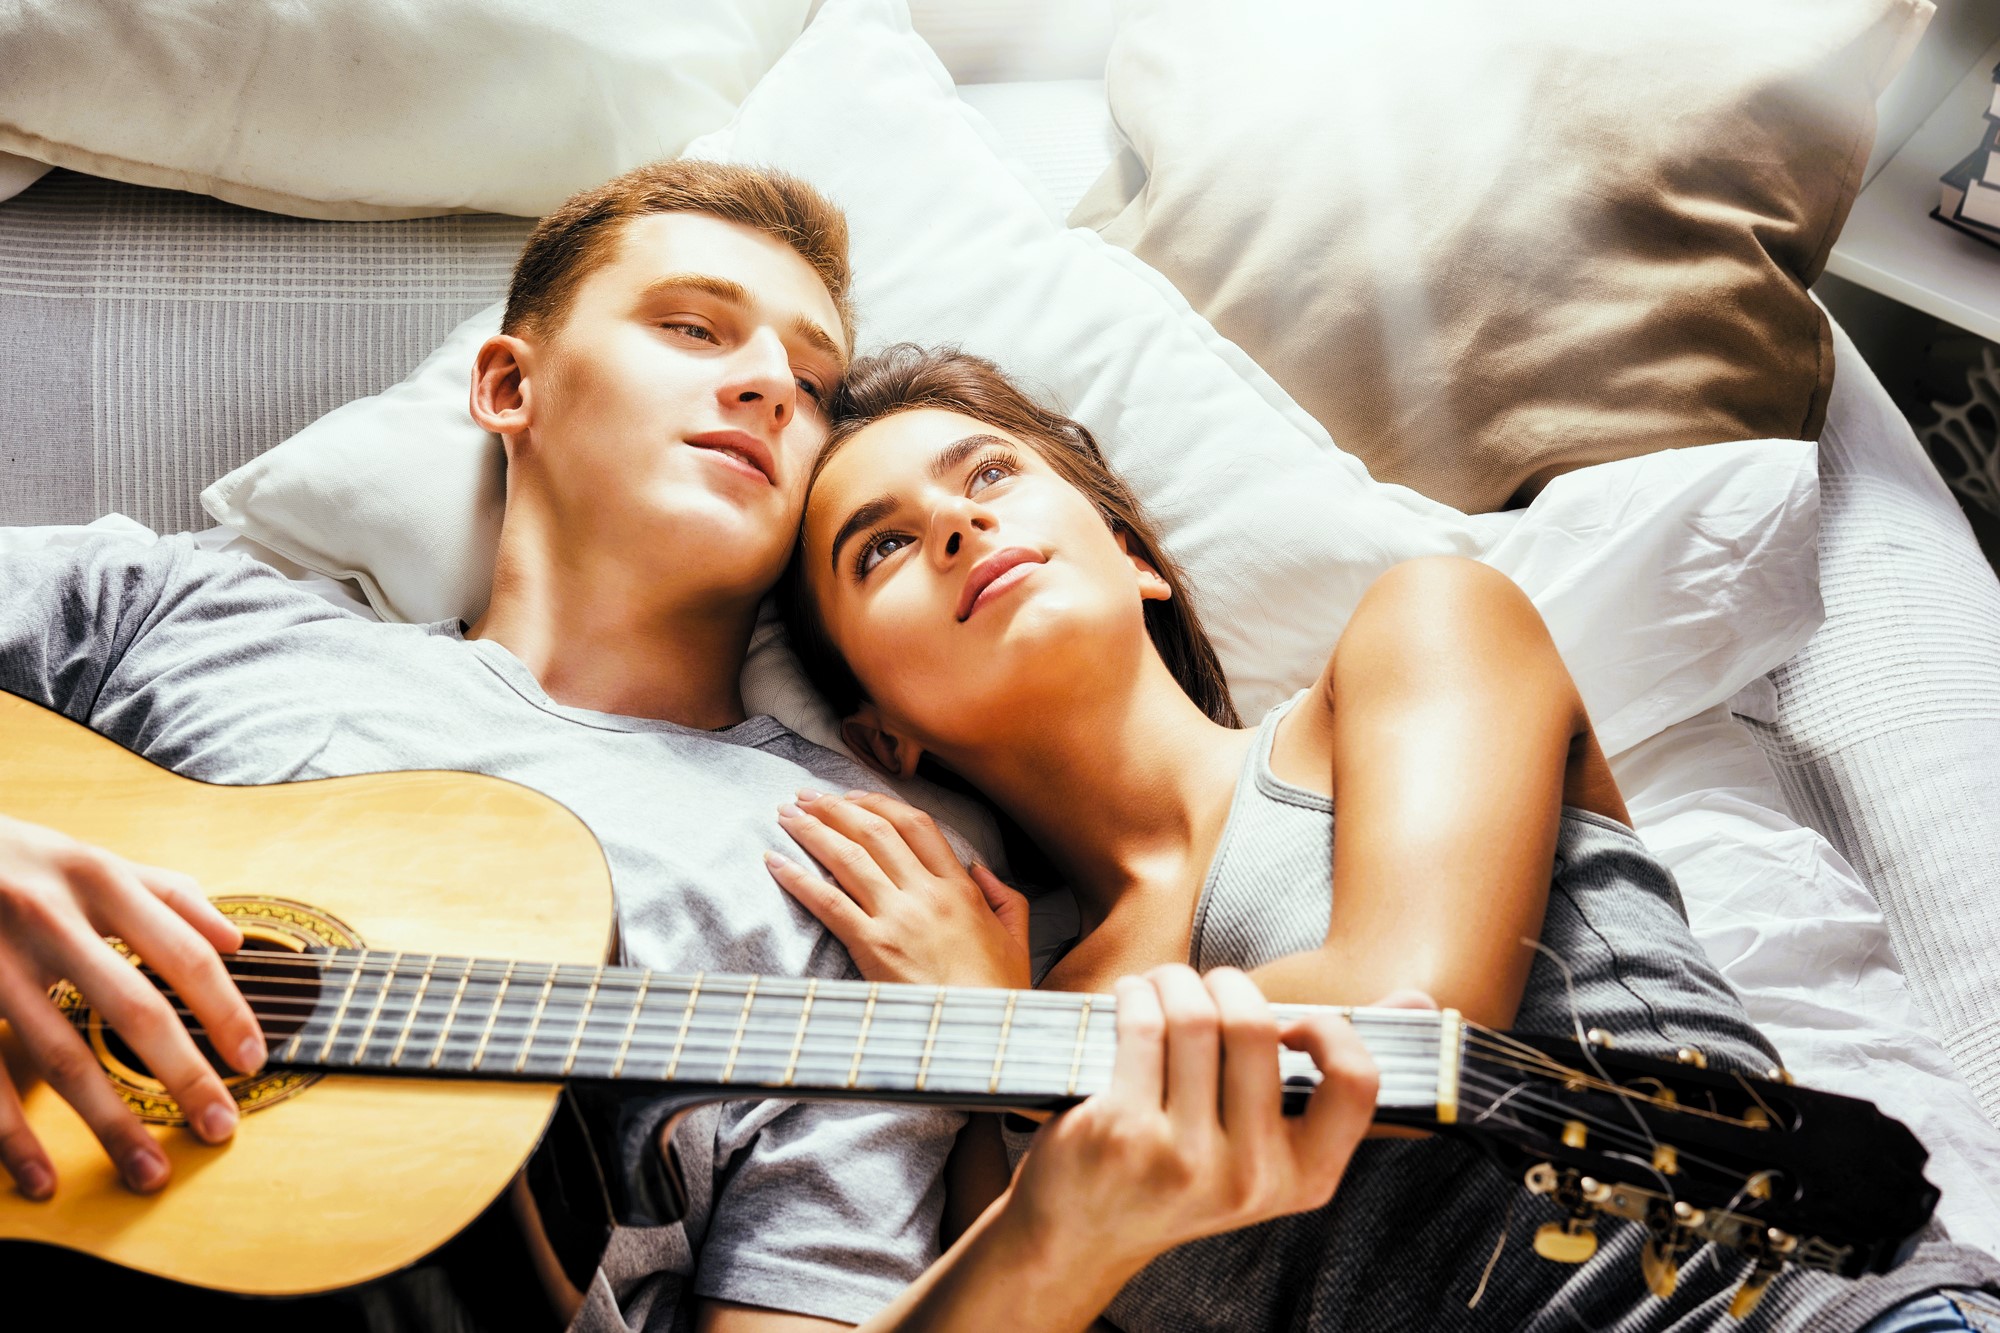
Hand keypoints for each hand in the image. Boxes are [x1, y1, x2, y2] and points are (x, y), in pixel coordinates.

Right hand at [0, 814, 264, 1197]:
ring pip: (59, 1055)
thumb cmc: (20, 861)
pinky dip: (12, 1135)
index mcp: (99, 880)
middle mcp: (49, 917)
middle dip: (184, 1075)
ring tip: (148, 1172)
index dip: (226, 1011)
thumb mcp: (93, 859)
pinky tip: (42, 1177)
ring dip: (109, 1122)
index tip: (254, 1061)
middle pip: (133, 1010)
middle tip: (221, 1128)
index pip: (183, 954)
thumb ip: (168, 894)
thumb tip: (235, 939)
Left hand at [767, 789, 1030, 989]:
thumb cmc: (998, 995)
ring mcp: (898, 919)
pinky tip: (776, 863)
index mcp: (961, 889)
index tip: (853, 797)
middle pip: (875, 832)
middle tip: (806, 796)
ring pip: (849, 858)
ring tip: (787, 815)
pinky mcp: (873, 947)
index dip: (880, 804)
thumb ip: (1005, 897)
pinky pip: (829, 902)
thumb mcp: (1017, 938)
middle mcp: (927, 894)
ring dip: (813, 830)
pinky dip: (799, 878)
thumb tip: (981, 868)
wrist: (977, 1038)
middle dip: (836, 808)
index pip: (917, 826)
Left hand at [997, 966, 1377, 1276]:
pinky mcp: (1122, 1131)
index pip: (1356, 1084)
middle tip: (1206, 988)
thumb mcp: (1267, 1144)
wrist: (1083, 1233)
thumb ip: (1335, 1074)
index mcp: (1303, 1178)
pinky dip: (1136, 993)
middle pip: (1255, 1028)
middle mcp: (1249, 1176)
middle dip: (1227, 985)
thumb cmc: (1183, 1171)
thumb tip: (1420, 1001)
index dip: (1331, 1029)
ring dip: (1174, 980)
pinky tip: (1131, 999)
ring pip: (1195, 1016)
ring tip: (1162, 987)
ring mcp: (1182, 1156)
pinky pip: (1143, 1025)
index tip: (1293, 1020)